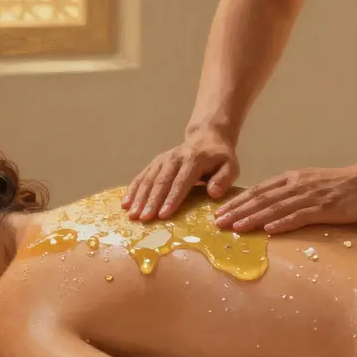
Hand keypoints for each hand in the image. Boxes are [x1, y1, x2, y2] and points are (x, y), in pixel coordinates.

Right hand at [123, 128, 239, 220]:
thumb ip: (224, 179)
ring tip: (132, 214)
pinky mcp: (155, 163)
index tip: (163, 214)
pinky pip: (141, 176)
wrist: (206, 137)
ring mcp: (162, 160)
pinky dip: (132, 190)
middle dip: (151, 201)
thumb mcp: (231, 166)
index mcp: (194, 160)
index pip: (181, 181)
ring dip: (139, 197)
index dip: (172, 198)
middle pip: (161, 181)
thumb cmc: (219, 158)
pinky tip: (125, 203)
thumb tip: (213, 193)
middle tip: (144, 218)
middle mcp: (175, 158)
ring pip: (148, 179)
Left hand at [213, 163, 356, 234]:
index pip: (258, 191)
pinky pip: (299, 216)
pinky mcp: (324, 208)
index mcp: (291, 179)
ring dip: (253, 218)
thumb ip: (290, 192)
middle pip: (261, 199)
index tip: (219, 212)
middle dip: (237, 211)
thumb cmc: (340, 185)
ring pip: (275, 208)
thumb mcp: (309, 184)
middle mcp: (296, 185)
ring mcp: (309, 196)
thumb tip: (268, 207)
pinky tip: (268, 229)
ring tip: (235, 228)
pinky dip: (282, 222)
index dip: (237, 202)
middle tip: (217, 223)